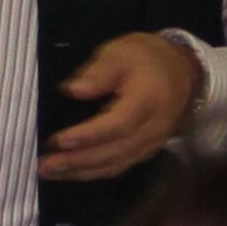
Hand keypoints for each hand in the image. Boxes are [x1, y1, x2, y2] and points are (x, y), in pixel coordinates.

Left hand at [37, 33, 201, 180]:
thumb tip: (71, 91)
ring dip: (81, 172)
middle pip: (115, 152)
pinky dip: (94, 172)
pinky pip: (120, 166)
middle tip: (44, 165)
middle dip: (77, 161)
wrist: (182, 70)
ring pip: (116, 164)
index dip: (88, 136)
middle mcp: (153, 128)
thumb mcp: (120, 52)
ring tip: (50, 172)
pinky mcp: (147, 150)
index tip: (57, 141)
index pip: (117, 125)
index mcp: (148, 100)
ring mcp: (152, 143)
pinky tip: (72, 172)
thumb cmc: (146, 58)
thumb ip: (97, 72)